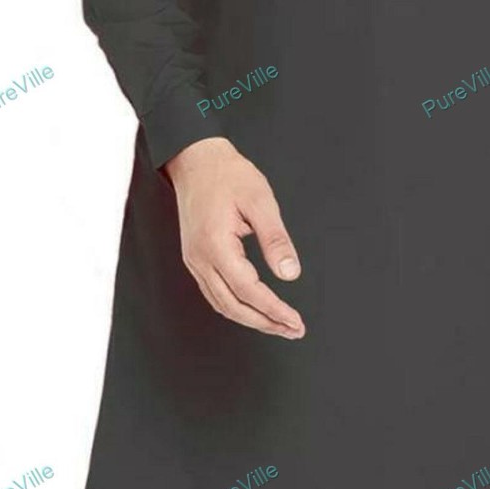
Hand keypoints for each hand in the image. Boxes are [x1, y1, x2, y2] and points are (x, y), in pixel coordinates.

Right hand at [165, 137, 304, 338]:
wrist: (195, 159)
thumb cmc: (227, 174)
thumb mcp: (260, 200)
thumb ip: (275, 239)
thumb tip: (290, 273)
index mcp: (216, 245)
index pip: (248, 291)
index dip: (273, 310)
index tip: (295, 321)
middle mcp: (200, 258)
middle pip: (232, 306)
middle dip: (264, 323)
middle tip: (292, 330)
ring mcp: (194, 260)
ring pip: (221, 304)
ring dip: (250, 318)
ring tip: (278, 324)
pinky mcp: (195, 257)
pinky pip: (214, 292)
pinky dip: (235, 306)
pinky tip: (252, 307)